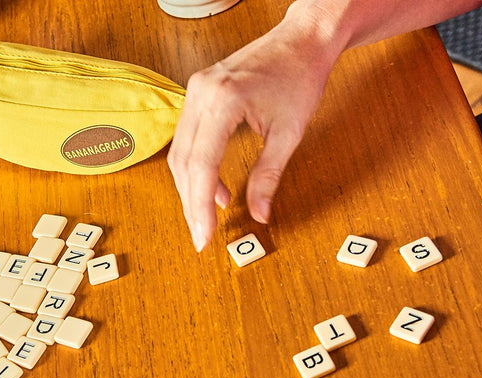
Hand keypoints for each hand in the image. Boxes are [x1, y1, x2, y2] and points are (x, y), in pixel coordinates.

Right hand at [167, 3, 342, 250]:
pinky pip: (187, 137)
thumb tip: (260, 214)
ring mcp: (195, 90)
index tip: (203, 235)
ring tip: (209, 213)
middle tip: (202, 233)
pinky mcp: (197, 92)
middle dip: (191, 202)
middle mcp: (201, 93)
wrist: (302, 39)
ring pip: (179, 152)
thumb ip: (269, 176)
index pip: (201, 165)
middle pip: (183, 162)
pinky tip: (214, 186)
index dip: (199, 205)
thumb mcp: (289, 133)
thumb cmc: (301, 76)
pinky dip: (196, 166)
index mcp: (224, 100)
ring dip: (191, 186)